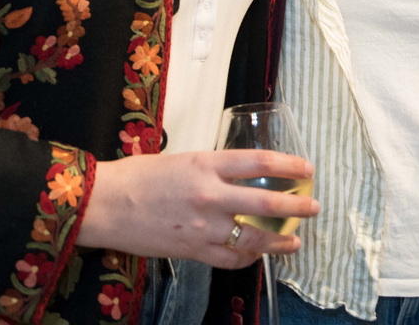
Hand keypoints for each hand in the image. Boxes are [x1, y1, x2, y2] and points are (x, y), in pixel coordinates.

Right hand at [75, 149, 318, 268]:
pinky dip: (249, 259)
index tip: (306, 169)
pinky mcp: (193, 251)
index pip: (260, 162)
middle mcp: (210, 194)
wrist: (105, 204)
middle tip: (313, 207)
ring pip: (254, 238)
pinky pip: (231, 259)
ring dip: (280, 240)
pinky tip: (258, 256)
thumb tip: (238, 175)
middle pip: (266, 201)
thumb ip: (212, 168)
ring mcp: (203, 226)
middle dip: (296, 206)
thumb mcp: (181, 159)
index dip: (289, 165)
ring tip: (295, 241)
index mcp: (207, 163)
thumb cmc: (138, 176)